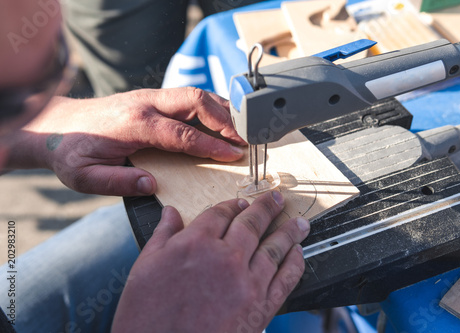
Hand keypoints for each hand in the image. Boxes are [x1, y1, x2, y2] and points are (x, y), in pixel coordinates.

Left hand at [4, 87, 245, 195]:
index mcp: (134, 124)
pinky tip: (220, 120)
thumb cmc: (71, 152)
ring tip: (242, 128)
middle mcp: (146, 104)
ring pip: (195, 94)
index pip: (183, 133)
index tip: (234, 156)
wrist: (56, 124)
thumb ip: (116, 182)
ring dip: (222, 109)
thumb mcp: (83, 176)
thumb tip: (152, 186)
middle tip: (246, 138)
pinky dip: (209, 107)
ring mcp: (149, 97)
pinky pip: (188, 97)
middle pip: (196, 101)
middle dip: (226, 119)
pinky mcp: (152, 98)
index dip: (212, 145)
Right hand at [112, 191, 309, 332]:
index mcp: (195, 243)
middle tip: (276, 198)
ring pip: (274, 248)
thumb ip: (162, 235)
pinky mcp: (260, 308)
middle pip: (252, 224)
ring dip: (289, 232)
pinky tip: (299, 254)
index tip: (241, 203)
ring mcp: (246, 283)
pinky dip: (295, 264)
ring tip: (299, 222)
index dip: (233, 205)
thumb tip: (170, 213)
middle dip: (266, 207)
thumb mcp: (144, 268)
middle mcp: (225, 258)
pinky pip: (285, 280)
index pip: (220, 214)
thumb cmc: (147, 318)